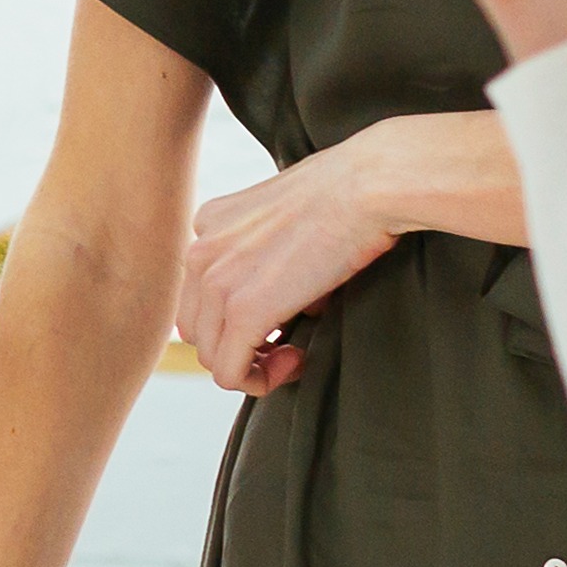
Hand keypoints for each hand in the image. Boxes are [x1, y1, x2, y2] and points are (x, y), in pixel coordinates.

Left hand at [176, 128, 418, 392]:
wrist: (369, 184)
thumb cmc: (348, 195)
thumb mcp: (291, 220)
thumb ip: (272, 258)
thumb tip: (295, 306)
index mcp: (209, 223)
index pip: (199, 292)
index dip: (236, 317)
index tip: (283, 320)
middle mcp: (199, 250)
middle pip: (198, 327)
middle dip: (239, 346)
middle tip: (289, 345)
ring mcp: (216, 281)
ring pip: (210, 355)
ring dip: (252, 366)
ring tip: (296, 354)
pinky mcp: (244, 311)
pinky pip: (230, 373)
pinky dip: (260, 381)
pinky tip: (298, 361)